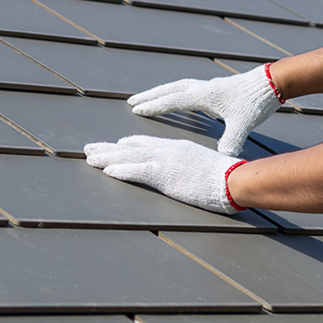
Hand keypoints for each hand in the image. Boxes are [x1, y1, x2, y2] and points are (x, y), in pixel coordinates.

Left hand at [84, 136, 244, 214]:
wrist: (234, 179)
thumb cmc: (227, 178)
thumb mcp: (206, 169)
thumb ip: (194, 169)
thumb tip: (191, 176)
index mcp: (179, 149)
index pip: (148, 144)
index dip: (128, 145)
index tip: (115, 145)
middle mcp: (168, 150)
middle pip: (132, 148)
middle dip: (109, 149)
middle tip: (90, 149)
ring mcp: (165, 161)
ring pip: (129, 157)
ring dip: (107, 158)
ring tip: (89, 157)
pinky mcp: (165, 175)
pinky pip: (137, 171)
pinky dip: (121, 170)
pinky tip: (106, 171)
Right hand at [126, 63, 282, 155]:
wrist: (272, 83)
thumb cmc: (256, 102)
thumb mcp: (243, 124)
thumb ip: (231, 141)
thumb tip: (223, 160)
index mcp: (205, 95)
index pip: (174, 100)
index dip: (155, 106)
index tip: (136, 109)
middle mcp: (204, 88)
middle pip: (171, 89)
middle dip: (151, 96)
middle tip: (132, 101)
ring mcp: (210, 86)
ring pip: (179, 87)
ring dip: (163, 92)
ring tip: (150, 99)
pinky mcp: (217, 87)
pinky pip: (190, 88)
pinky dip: (178, 93)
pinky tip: (180, 100)